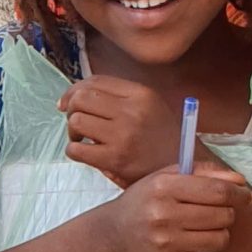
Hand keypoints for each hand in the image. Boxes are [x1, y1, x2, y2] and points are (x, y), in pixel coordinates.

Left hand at [60, 76, 182, 186]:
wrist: (185, 170)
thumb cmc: (161, 138)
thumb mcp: (149, 107)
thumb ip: (118, 97)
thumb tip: (70, 96)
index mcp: (141, 93)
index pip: (95, 81)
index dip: (74, 91)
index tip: (66, 103)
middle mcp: (133, 110)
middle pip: (81, 98)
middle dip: (71, 110)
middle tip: (78, 124)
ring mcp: (123, 135)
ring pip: (76, 121)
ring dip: (73, 131)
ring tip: (84, 139)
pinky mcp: (115, 159)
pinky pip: (76, 149)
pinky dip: (74, 150)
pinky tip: (86, 153)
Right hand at [102, 162, 251, 251]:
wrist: (115, 234)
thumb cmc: (146, 201)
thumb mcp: (167, 177)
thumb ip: (204, 173)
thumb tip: (240, 181)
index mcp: (163, 188)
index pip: (218, 191)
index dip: (238, 193)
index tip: (244, 195)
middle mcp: (162, 215)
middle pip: (223, 215)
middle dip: (227, 212)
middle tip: (216, 211)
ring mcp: (165, 243)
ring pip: (220, 238)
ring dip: (219, 231)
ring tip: (204, 226)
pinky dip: (205, 247)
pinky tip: (190, 240)